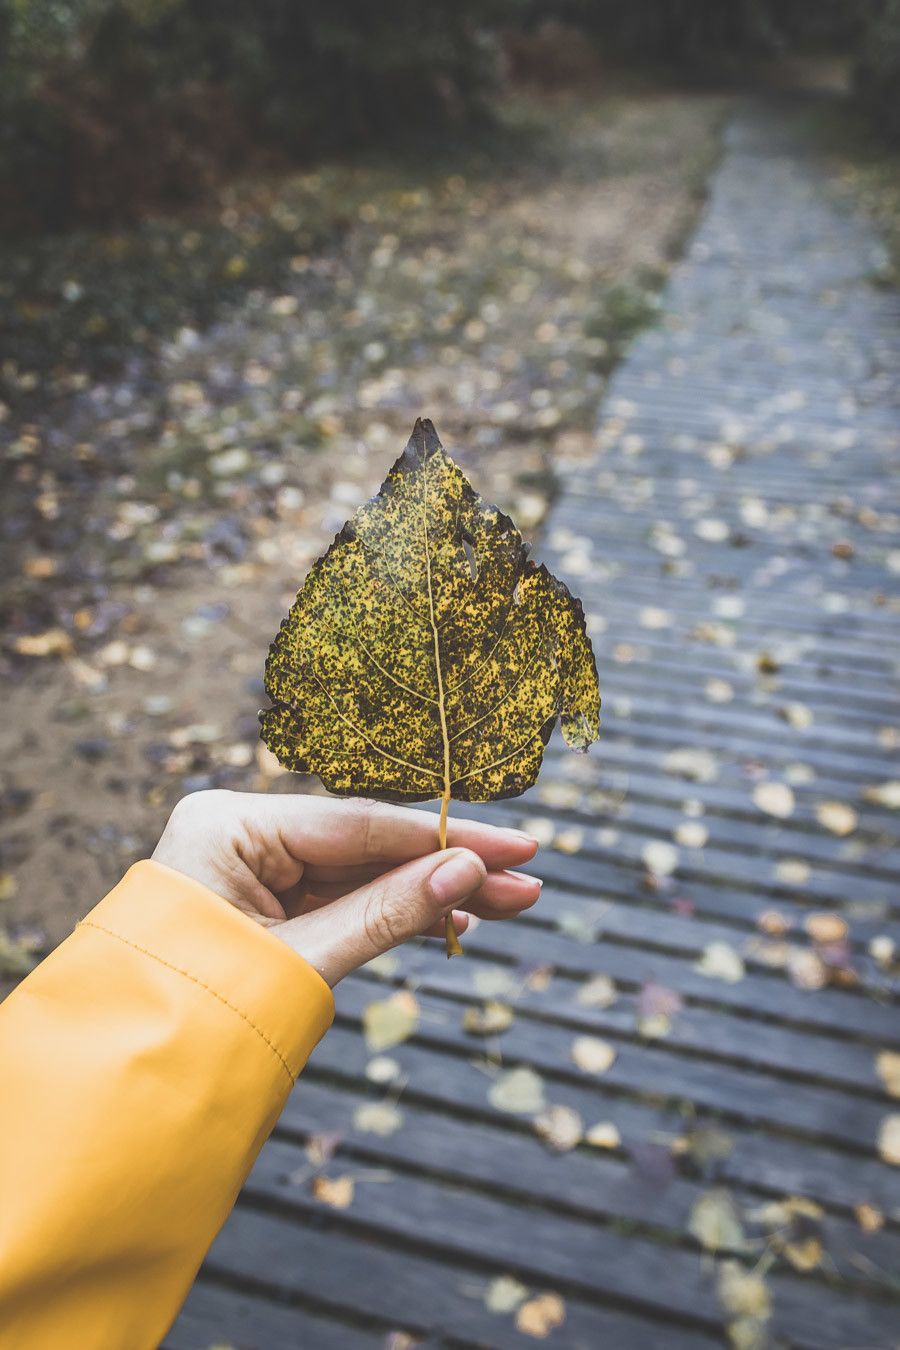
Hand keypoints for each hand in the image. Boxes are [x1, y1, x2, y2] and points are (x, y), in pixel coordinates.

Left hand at [151, 790, 540, 984]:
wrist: (126, 1082)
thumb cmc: (196, 1013)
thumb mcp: (301, 961)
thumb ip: (386, 913)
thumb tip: (468, 874)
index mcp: (229, 824)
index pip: (359, 824)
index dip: (445, 839)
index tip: (517, 848)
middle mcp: (240, 832)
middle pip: (367, 846)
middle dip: (447, 869)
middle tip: (528, 884)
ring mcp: (251, 868)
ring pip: (361, 874)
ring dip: (429, 894)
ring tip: (506, 909)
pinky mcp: (262, 902)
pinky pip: (340, 899)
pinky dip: (392, 914)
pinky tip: (451, 923)